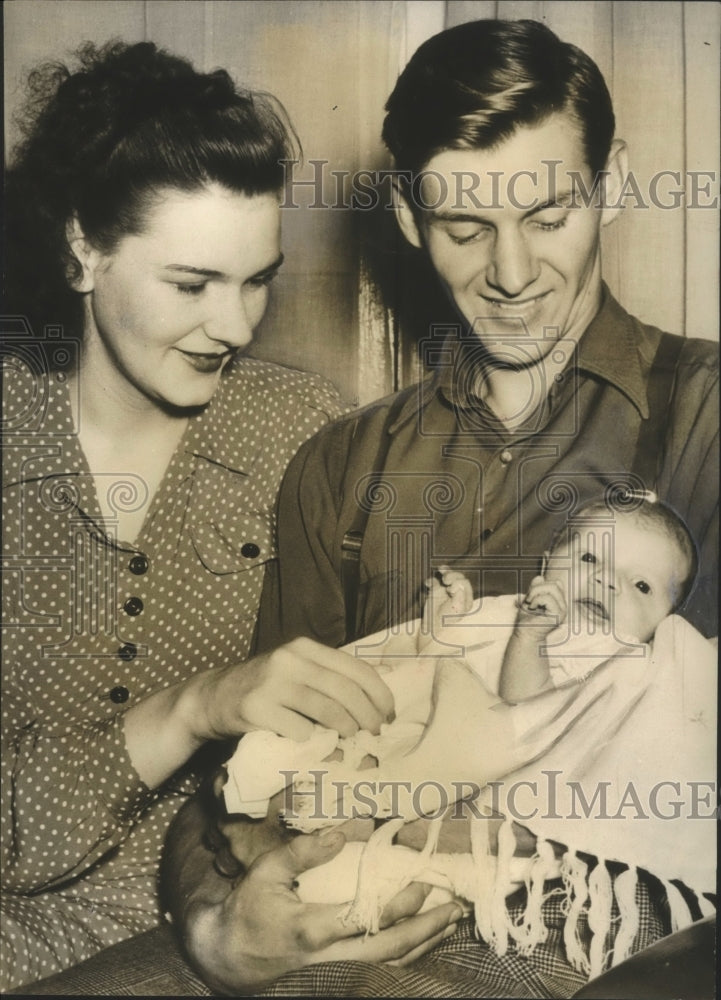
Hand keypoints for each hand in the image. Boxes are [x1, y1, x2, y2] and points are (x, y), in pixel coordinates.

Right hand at [185, 830, 462, 994]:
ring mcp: (335, 972)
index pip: (369, 919)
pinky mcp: (336, 976)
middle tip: (455, 907)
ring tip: (451, 921)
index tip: (425, 881)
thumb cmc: (248, 910)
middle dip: (427, 929)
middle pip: (391, 949)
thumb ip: (303, 852)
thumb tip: (342, 833)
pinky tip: (424, 938)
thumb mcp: (266, 873)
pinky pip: (380, 969)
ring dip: (424, 943)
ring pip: (390, 964)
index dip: (402, 904)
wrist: (227, 958)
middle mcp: (331, 957)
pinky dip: (407, 954)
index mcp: (314, 929)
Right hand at [186, 637, 394, 743]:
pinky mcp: (256, 707)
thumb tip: (375, 704)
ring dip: (346, 729)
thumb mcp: (296, 670)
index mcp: (305, 647)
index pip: (356, 668)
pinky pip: (297, 729)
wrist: (214, 696)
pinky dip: (311, 740)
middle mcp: (290, 659)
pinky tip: (311, 743)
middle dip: (368, 715)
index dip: (379, 693)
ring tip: (351, 739)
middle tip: (375, 733)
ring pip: (326, 710)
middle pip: (345, 690)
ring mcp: (272, 682)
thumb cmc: (266, 687)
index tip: (389, 714)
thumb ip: (328, 678)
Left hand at [514, 575, 565, 636]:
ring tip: (530, 603)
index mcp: (558, 602)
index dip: (542, 585)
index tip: (532, 595)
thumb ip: (535, 588)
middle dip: (538, 587)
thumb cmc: (526, 620)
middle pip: (555, 584)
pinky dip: (536, 600)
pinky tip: (532, 607)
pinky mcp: (558, 615)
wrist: (524, 634)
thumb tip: (540, 577)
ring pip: (552, 588)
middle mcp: (563, 606)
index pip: (557, 584)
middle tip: (529, 598)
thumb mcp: (529, 599)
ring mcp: (562, 611)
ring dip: (536, 593)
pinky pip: (548, 598)